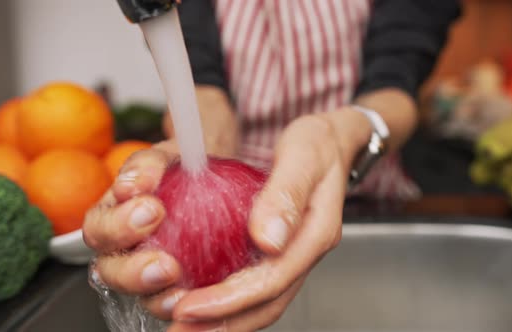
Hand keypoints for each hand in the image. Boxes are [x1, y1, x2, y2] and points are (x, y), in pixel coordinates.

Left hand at [83, 107, 371, 330]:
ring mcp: (294, 255)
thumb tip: (268, 239)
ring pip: (262, 304)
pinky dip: (229, 305)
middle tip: (178, 330)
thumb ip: (286, 194)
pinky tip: (201, 304)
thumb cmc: (319, 144)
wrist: (333, 142)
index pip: (272, 278)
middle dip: (222, 323)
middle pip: (267, 304)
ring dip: (224, 322)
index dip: (229, 299)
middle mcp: (304, 252)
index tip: (189, 306)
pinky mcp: (280, 253)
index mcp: (315, 233)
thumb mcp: (304, 154)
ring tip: (183, 327)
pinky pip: (256, 289)